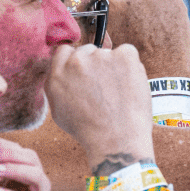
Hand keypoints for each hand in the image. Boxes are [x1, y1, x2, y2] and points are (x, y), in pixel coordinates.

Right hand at [46, 43, 152, 168]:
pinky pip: (128, 52)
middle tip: (107, 86)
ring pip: (110, 53)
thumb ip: (58, 86)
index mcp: (57, 74)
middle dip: (97, 64)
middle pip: (89, 51)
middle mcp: (76, 62)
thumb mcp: (59, 111)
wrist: (116, 139)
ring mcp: (101, 56)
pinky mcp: (124, 56)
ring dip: (115, 66)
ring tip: (119, 92)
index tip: (88, 72)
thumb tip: (63, 72)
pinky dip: (131, 65)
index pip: (65, 51)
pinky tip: (129, 85)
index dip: (78, 62)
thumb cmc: (90, 130)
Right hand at [98, 0, 189, 76]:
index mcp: (114, 3)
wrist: (165, 69)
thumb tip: (87, 6)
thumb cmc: (132, 58)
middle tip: (125, 15)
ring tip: (143, 19)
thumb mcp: (106, 38)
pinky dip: (157, 1)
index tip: (103, 5)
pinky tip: (158, 17)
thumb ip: (98, 19)